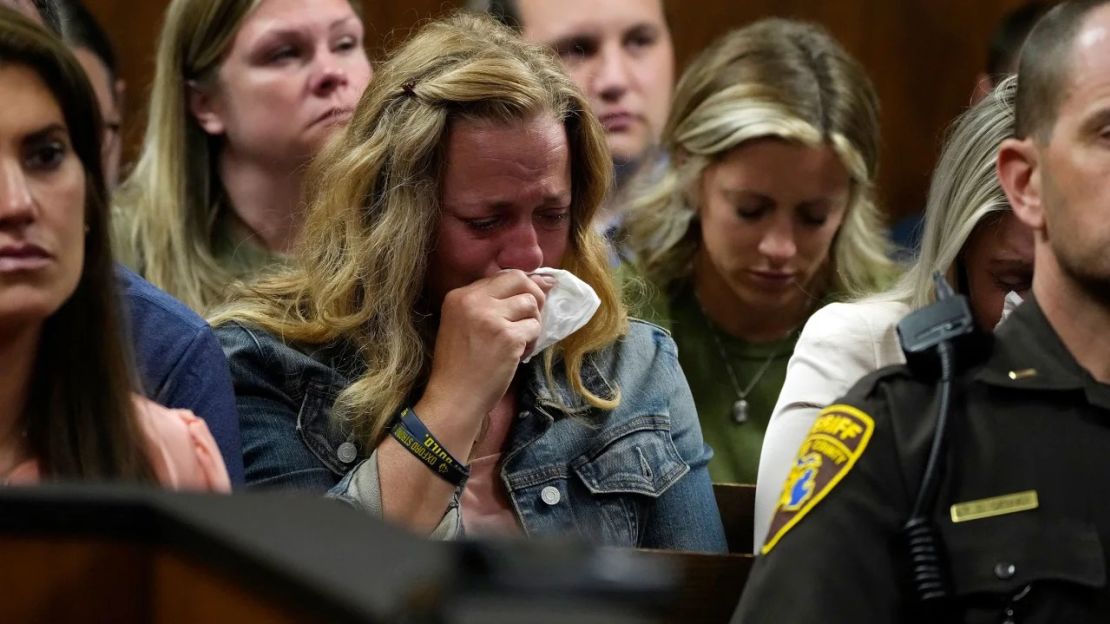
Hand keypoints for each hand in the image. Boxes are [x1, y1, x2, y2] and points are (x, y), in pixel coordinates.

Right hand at [421, 270, 555, 425]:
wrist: (455, 397)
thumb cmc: (460, 365)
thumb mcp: (463, 324)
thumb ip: (492, 303)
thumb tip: (543, 281)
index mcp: (459, 296)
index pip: (501, 276)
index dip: (520, 288)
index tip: (525, 304)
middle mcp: (473, 301)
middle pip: (519, 279)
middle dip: (535, 295)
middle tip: (532, 316)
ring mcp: (491, 318)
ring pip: (530, 304)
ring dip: (532, 323)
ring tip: (521, 342)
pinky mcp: (508, 337)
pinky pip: (534, 328)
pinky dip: (532, 342)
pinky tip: (519, 355)